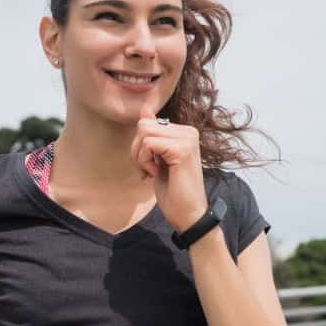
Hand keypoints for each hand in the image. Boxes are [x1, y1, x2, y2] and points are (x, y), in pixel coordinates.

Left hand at [130, 105, 208, 232]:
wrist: (188, 214)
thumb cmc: (174, 191)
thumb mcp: (158, 159)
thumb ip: (153, 134)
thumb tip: (145, 110)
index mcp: (184, 132)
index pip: (147, 123)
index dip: (139, 146)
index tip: (149, 165)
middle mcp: (189, 131)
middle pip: (143, 126)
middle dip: (137, 151)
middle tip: (148, 170)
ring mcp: (187, 139)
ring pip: (144, 133)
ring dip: (140, 157)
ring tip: (152, 172)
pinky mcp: (182, 149)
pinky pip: (148, 144)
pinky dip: (145, 162)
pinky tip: (157, 174)